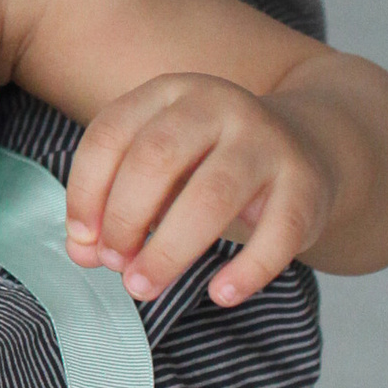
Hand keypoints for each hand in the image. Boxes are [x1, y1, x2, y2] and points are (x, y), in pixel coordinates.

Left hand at [67, 75, 334, 307]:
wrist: (305, 146)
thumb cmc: (207, 164)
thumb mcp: (159, 171)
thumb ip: (113, 206)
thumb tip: (82, 253)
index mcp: (168, 93)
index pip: (110, 134)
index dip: (86, 191)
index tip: (82, 240)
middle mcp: (217, 106)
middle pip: (156, 159)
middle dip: (124, 219)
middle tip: (115, 265)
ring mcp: (266, 141)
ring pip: (211, 196)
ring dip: (169, 250)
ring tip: (143, 287)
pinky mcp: (305, 183)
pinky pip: (276, 232)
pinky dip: (246, 270)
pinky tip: (219, 294)